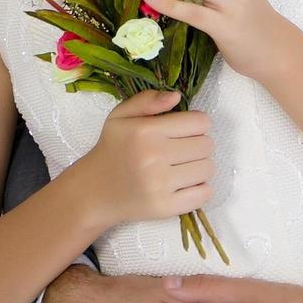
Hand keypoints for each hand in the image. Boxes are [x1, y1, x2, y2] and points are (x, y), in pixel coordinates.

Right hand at [71, 90, 215, 228]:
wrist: (94, 191)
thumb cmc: (111, 149)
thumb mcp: (120, 116)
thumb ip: (147, 100)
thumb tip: (176, 96)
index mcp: (145, 131)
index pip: (200, 123)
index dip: (197, 124)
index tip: (185, 130)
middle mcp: (153, 157)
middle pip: (207, 145)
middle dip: (198, 144)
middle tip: (181, 149)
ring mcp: (160, 185)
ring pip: (208, 169)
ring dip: (200, 166)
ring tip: (182, 166)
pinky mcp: (166, 207)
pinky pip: (204, 194)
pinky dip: (200, 189)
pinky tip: (185, 184)